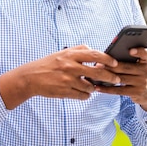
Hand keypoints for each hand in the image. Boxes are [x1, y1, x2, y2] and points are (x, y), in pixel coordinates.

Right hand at [0, 45, 120, 109]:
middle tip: (115, 79)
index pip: (94, 55)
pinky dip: (86, 94)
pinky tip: (82, 91)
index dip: (107, 60)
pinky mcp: (65, 92)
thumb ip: (78, 50)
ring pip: (91, 87)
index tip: (115, 63)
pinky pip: (83, 95)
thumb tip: (94, 50)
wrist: (31, 77)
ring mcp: (68, 80)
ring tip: (92, 85)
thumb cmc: (48, 64)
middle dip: (110, 77)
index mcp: (70, 55)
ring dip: (94, 87)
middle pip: (97, 73)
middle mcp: (70, 67)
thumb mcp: (62, 52)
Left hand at [95, 47, 146, 112]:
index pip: (146, 54)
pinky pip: (119, 90)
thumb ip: (129, 61)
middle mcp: (145, 71)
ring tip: (95, 74)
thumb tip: (107, 57)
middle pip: (126, 67)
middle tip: (98, 64)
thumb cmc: (140, 75)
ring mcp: (142, 82)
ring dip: (107, 76)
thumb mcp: (140, 67)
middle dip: (111, 66)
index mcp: (145, 62)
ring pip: (121, 78)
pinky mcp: (137, 93)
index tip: (131, 50)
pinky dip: (107, 89)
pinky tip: (98, 87)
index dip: (140, 51)